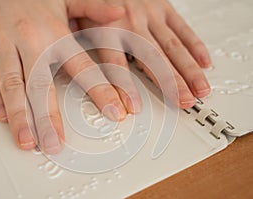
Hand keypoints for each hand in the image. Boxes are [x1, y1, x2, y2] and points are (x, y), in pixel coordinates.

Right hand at [0, 0, 126, 153]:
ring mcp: (3, 45)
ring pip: (12, 86)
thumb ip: (94, 8)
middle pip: (41, 85)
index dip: (101, 91)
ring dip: (20, 116)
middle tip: (55, 143)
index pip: (83, 67)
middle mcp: (30, 40)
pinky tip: (4, 117)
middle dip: (49, 118)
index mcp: (55, 32)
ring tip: (28, 140)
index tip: (114, 112)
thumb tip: (119, 11)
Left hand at [78, 0, 211, 107]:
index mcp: (106, 29)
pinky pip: (182, 28)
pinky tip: (204, 63)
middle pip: (153, 58)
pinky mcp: (163, 6)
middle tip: (183, 102)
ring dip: (188, 70)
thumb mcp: (76, 17)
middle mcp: (130, 22)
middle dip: (171, 82)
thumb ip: (77, 43)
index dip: (124, 88)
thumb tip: (73, 69)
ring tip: (199, 90)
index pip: (115, 65)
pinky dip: (195, 46)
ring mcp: (149, 14)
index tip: (132, 108)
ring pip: (172, 46)